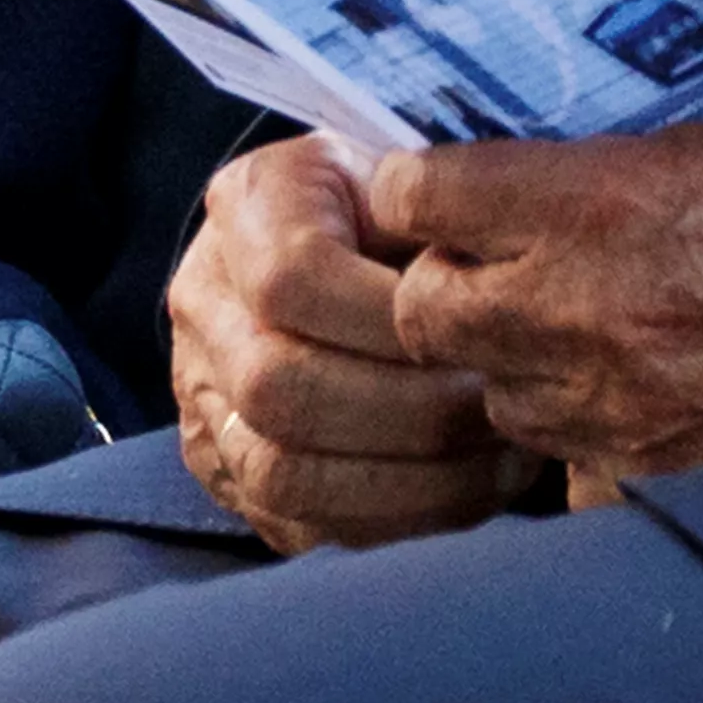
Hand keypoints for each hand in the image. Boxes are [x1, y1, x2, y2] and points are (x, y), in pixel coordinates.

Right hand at [163, 134, 540, 552]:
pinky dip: (393, 520)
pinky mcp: (226, 469)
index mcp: (248, 205)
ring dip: (407, 483)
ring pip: (279, 472)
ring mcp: (202, 392)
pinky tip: (463, 492)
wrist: (350, 243)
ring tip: (495, 464)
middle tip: (499, 411)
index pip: (291, 280)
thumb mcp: (417, 180)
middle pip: (275, 386)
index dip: (388, 323)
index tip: (476, 336)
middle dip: (410, 413)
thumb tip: (494, 294)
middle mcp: (205, 301)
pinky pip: (296, 522)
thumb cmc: (402, 212)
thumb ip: (438, 220)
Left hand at [373, 105, 702, 485]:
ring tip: (554, 317)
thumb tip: (511, 148)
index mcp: (590, 197)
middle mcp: (583, 302)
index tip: (428, 183)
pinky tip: (612, 378)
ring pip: (488, 393)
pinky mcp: (662, 457)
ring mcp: (619, 394)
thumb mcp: (701, 121)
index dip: (412, 187)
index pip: (419, 195)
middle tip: (478, 255)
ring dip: (501, 355)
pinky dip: (569, 419)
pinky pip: (563, 454)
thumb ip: (592, 150)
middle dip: (435, 279)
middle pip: (423, 310)